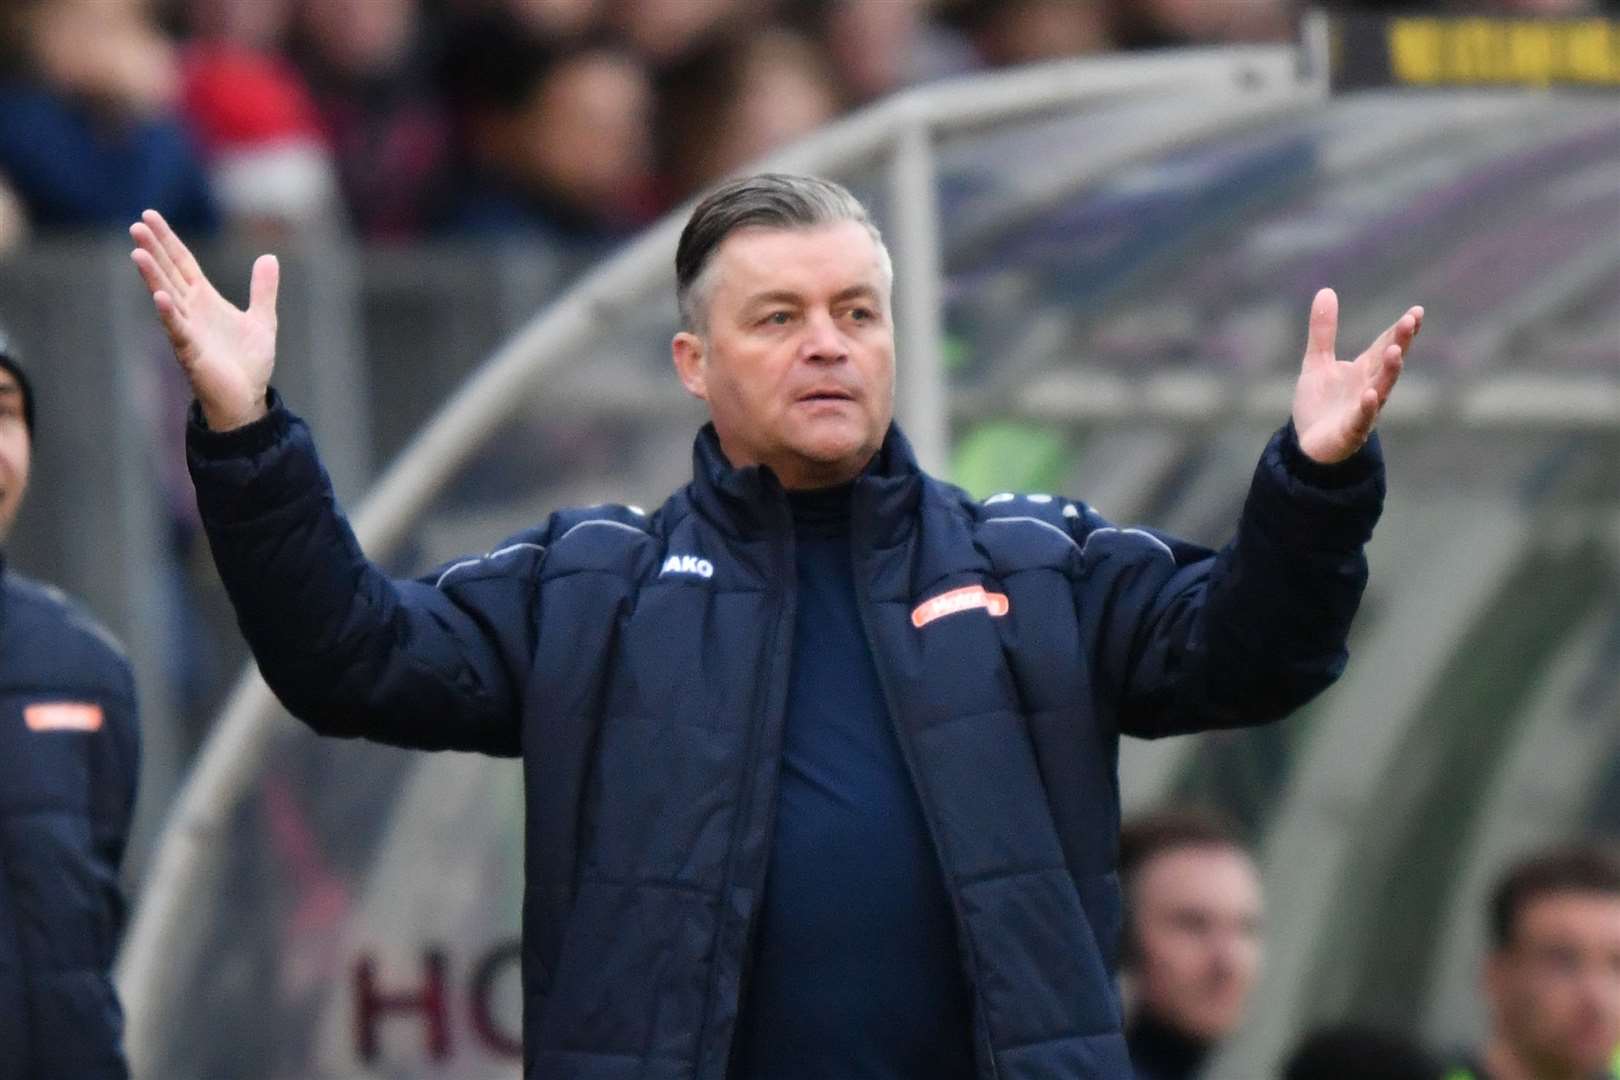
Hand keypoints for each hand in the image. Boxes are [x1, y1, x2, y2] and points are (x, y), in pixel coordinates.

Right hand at [130, 210, 278, 430]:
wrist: (247, 398)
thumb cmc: (248, 362)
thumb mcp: (262, 319)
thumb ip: (263, 289)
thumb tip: (268, 257)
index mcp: (205, 299)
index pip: (182, 262)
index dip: (168, 240)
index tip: (149, 215)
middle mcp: (191, 310)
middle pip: (169, 273)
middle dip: (154, 250)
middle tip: (137, 224)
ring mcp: (187, 329)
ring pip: (166, 297)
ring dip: (153, 276)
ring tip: (138, 252)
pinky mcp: (190, 351)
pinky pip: (177, 329)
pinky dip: (169, 313)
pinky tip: (161, 297)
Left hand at [1291, 287, 1421, 463]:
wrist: (1308, 445)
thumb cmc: (1320, 404)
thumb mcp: (1317, 362)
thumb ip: (1323, 331)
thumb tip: (1326, 290)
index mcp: (1364, 370)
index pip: (1384, 345)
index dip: (1399, 330)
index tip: (1415, 312)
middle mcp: (1369, 387)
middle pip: (1387, 362)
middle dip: (1400, 343)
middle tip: (1411, 321)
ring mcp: (1363, 410)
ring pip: (1381, 388)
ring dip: (1389, 371)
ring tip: (1395, 352)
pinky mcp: (1350, 431)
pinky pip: (1361, 419)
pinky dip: (1367, 407)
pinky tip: (1370, 395)